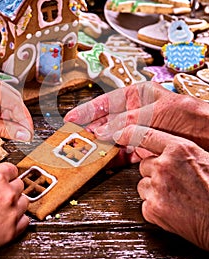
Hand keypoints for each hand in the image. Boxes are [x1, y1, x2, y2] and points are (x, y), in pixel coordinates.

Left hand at [0, 71, 32, 140]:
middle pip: (11, 99)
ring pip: (4, 101)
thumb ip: (3, 129)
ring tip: (6, 131)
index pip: (15, 102)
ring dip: (7, 116)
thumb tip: (24, 134)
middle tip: (21, 134)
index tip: (29, 133)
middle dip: (16, 118)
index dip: (24, 119)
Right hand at [0, 162, 28, 258]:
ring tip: (2, 208)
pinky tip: (7, 219)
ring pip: (24, 202)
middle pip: (20, 185)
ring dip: (15, 203)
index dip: (7, 174)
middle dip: (10, 188)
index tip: (6, 178)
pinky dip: (18, 220)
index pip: (13, 170)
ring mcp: (11, 212)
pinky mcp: (11, 231)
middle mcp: (6, 193)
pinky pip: (25, 220)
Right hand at [64, 82, 208, 150]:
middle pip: (106, 122)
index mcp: (136, 95)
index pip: (106, 102)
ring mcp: (139, 130)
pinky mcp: (145, 147)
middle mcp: (135, 112)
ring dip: (100, 146)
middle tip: (73, 139)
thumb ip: (126, 121)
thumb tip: (102, 131)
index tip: (71, 119)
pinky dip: (115, 158)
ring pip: (113, 139)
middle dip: (90, 130)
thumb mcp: (154, 113)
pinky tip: (105, 162)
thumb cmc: (187, 115)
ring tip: (85, 152)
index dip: (87, 111)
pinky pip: (125, 153)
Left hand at [115, 124, 208, 250]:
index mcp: (179, 149)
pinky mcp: (153, 208)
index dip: (128, 133)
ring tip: (175, 197)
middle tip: (173, 182)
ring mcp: (157, 187)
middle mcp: (164, 165)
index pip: (144, 135)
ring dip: (153, 190)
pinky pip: (145, 203)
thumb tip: (162, 150)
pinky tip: (173, 209)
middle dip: (154, 172)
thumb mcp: (202, 158)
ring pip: (143, 184)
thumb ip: (179, 151)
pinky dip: (155, 207)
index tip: (118, 133)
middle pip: (144, 164)